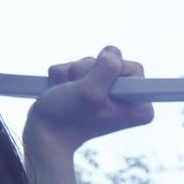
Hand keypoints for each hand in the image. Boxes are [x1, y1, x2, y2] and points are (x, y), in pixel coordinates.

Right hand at [22, 48, 153, 183]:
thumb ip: (107, 70)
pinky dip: (64, 75)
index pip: (134, 68)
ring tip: (69, 94)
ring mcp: (108, 90)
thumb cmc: (67, 118)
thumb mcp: (90, 93)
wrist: (44, 131)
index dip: (109, 72)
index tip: (99, 91)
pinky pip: (76, 65)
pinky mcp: (90, 85)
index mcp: (140, 106)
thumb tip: (113, 52)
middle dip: (87, 72)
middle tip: (78, 93)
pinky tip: (62, 90)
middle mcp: (128, 98)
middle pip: (111, 62)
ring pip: (91, 62)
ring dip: (73, 75)